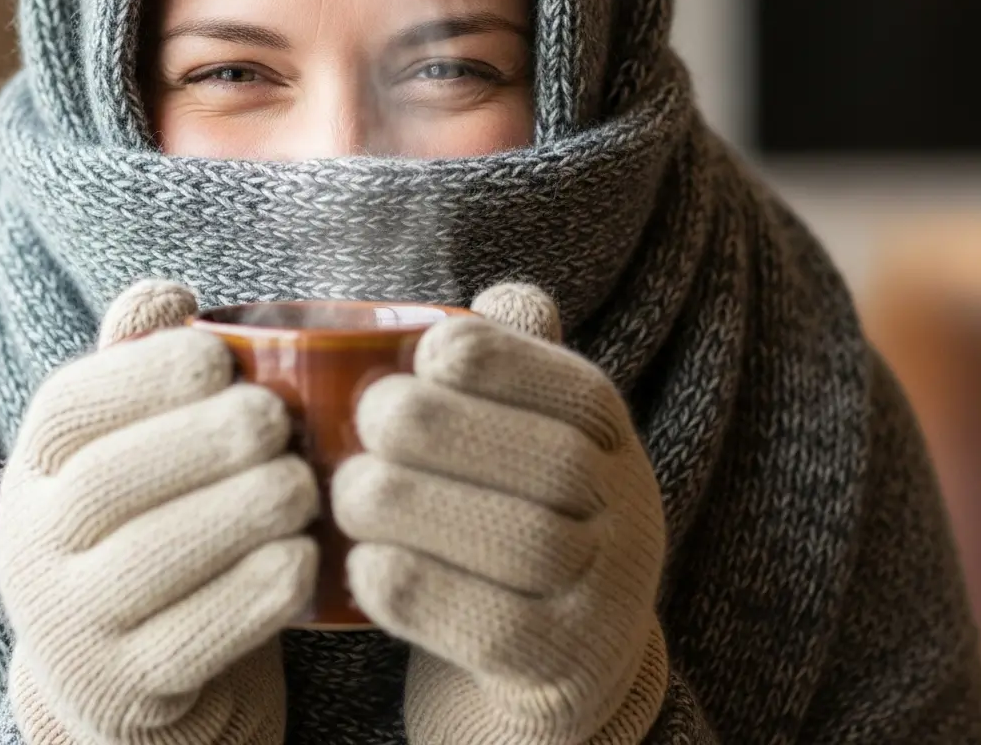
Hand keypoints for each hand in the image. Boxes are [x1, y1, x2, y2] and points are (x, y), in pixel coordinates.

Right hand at [0, 281, 318, 744]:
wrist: (129, 676)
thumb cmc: (152, 528)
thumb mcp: (134, 452)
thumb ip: (144, 373)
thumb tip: (166, 293)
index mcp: (35, 473)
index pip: (67, 412)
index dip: (139, 377)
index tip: (218, 356)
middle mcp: (32, 550)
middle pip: (103, 486)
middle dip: (196, 443)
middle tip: (276, 420)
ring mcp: (72, 629)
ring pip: (143, 566)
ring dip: (232, 516)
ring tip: (303, 486)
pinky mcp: (126, 694)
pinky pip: (187, 646)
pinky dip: (249, 600)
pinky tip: (302, 562)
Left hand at [333, 283, 669, 743]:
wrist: (551, 682)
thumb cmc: (503, 540)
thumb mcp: (518, 455)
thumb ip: (509, 378)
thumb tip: (501, 298)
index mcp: (615, 455)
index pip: (582, 394)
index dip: (503, 361)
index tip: (423, 352)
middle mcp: (632, 525)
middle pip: (558, 466)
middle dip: (446, 430)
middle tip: (363, 424)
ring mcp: (607, 609)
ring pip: (528, 544)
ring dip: (418, 506)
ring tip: (348, 495)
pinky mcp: (565, 681)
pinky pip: (499, 633)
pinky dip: (421, 592)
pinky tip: (364, 569)